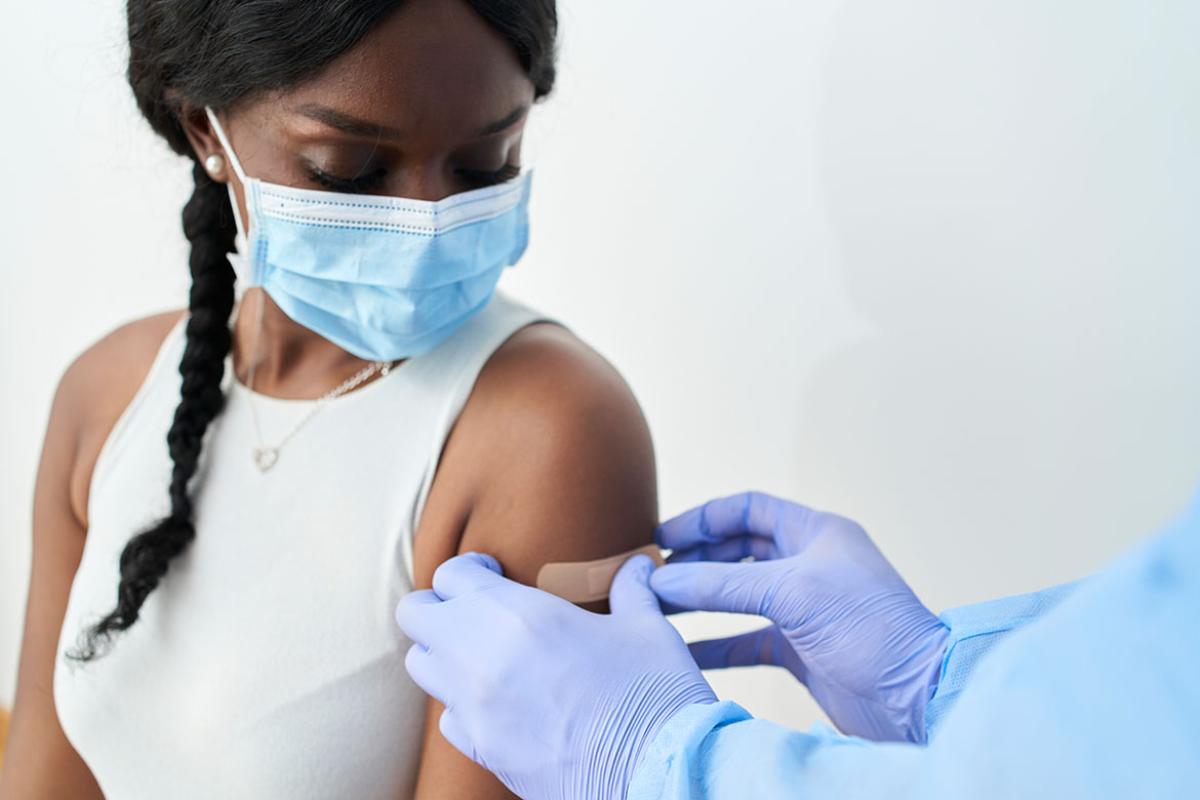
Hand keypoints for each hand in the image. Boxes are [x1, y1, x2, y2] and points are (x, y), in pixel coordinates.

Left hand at [396, 552, 715, 799]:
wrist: (656, 774)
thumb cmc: (654, 694)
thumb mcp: (647, 628)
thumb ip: (631, 589)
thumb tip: (639, 564)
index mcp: (519, 613)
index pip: (451, 574)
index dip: (470, 569)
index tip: (494, 573)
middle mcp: (480, 656)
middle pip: (414, 615)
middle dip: (438, 606)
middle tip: (474, 609)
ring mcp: (475, 708)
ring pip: (421, 666)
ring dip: (444, 653)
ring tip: (484, 654)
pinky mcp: (481, 750)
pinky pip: (448, 717)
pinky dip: (463, 704)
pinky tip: (501, 701)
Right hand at [652, 492, 948, 742]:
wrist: (915, 694)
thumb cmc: (869, 628)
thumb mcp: (792, 592)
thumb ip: (723, 583)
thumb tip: (664, 578)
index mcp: (816, 533)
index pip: (749, 509)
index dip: (704, 519)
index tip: (662, 537)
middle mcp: (809, 565)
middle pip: (738, 551)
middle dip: (696, 560)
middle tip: (654, 575)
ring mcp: (804, 608)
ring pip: (738, 595)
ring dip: (700, 600)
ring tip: (658, 608)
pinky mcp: (801, 648)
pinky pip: (746, 639)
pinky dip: (715, 644)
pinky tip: (684, 650)